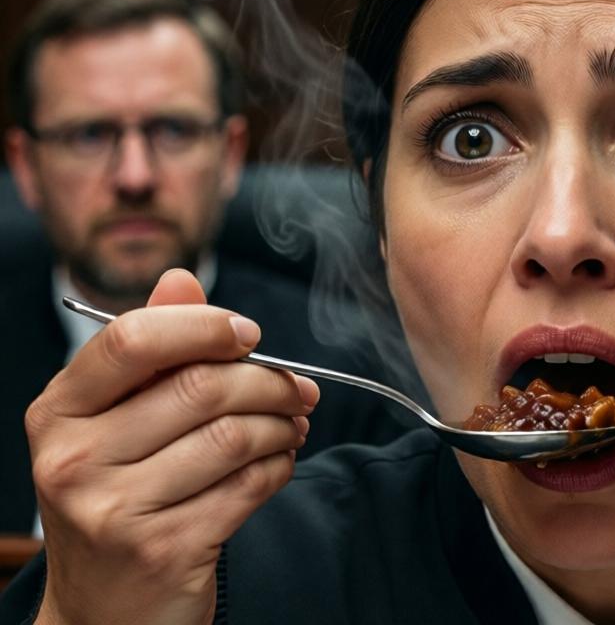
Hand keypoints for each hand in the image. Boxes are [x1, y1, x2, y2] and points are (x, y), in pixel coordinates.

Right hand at [26, 269, 318, 624]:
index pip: (134, 340)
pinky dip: (279, 467)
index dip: (206, 327)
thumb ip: (150, 351)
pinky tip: (278, 464)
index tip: (247, 335)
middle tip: (298, 387)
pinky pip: (249, 486)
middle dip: (269, 380)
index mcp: (58, 413)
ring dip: (282, 424)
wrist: (105, 613)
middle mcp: (74, 460)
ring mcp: (114, 510)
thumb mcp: (115, 424)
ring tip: (292, 424)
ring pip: (234, 436)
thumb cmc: (118, 499)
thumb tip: (183, 280)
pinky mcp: (164, 549)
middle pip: (202, 387)